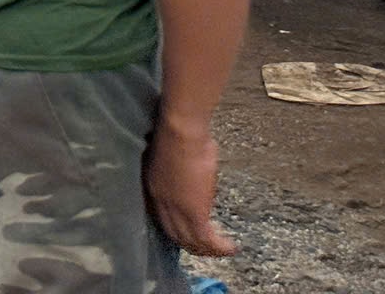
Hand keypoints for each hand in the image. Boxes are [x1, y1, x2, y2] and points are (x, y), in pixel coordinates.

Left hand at [145, 116, 234, 258]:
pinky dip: (220, 247)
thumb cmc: (179, 135)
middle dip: (192, 245)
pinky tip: (231, 247)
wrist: (181, 132)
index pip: (163, 219)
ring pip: (191, 242)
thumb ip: (178, 172)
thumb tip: (190, 173)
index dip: (177, 230)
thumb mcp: (172, 158)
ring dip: (208, 250)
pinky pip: (207, 239)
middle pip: (175, 235)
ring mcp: (177, 210)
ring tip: (223, 251)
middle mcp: (162, 204)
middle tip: (208, 248)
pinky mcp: (195, 213)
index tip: (190, 234)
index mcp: (154, 189)